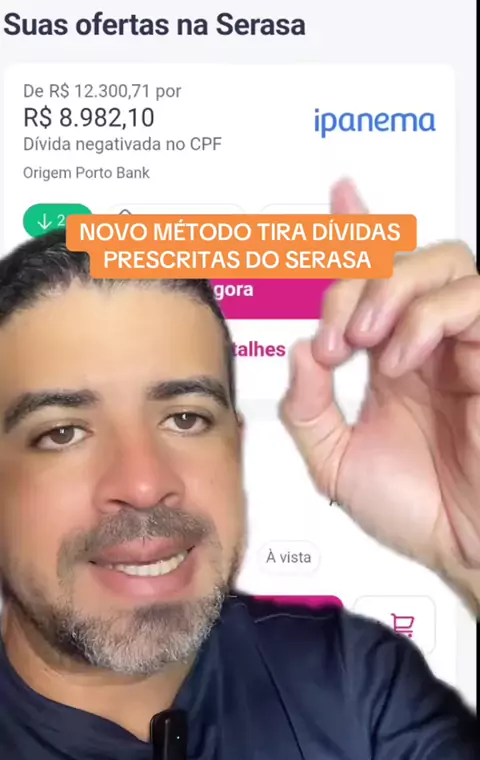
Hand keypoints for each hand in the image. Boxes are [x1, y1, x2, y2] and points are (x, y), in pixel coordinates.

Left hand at [281, 179, 479, 610]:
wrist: (463, 550)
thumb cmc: (415, 512)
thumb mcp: (334, 461)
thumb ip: (307, 407)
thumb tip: (300, 348)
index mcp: (393, 360)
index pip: (378, 279)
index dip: (361, 231)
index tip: (340, 196)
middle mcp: (429, 344)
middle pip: (407, 257)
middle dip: (358, 278)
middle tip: (335, 336)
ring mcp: (466, 347)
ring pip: (445, 262)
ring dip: (391, 288)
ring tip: (361, 342)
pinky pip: (474, 301)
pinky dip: (427, 318)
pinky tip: (400, 360)